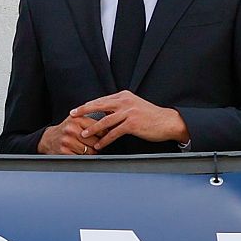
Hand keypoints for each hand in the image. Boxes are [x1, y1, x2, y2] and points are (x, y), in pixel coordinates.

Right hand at [37, 115, 102, 154]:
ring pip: (90, 151)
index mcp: (76, 119)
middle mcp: (71, 129)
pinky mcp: (64, 151)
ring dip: (92, 152)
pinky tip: (81, 152)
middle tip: (96, 144)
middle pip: (95, 141)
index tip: (103, 137)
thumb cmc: (66, 130)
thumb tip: (109, 127)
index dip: (103, 135)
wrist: (48, 139)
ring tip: (88, 148)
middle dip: (98, 145)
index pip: (99, 129)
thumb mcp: (76, 120)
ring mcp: (67, 140)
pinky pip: (82, 157)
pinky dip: (84, 157)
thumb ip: (90, 121)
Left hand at [72, 91, 188, 150]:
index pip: (101, 100)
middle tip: (72, 115)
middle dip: (83, 111)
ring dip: (93, 129)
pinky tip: (99, 144)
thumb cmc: (151, 116)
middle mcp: (125, 101)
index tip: (77, 109)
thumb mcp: (134, 106)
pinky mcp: (132, 124)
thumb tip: (104, 112)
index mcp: (124, 96)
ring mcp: (129, 112)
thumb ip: (120, 107)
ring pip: (105, 120)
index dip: (88, 105)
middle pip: (99, 105)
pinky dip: (105, 139)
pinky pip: (114, 133)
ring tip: (83, 134)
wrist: (168, 121)